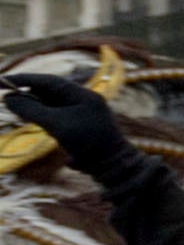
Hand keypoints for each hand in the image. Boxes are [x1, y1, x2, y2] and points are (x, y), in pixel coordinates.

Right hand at [1, 74, 136, 175]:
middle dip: (27, 92)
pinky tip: (29, 118)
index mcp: (83, 94)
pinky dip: (40, 115)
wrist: (112, 165)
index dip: (26, 79)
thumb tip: (9, 99)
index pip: (50, 81)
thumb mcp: (56, 123)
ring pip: (50, 104)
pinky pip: (55, 116)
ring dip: (32, 104)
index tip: (5, 80)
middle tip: (6, 98)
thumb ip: (32, 110)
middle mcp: (82, 101)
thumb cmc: (87, 141)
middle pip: (49, 91)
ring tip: (15, 108)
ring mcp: (81, 114)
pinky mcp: (78, 127)